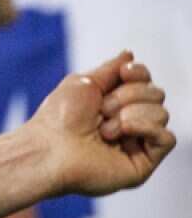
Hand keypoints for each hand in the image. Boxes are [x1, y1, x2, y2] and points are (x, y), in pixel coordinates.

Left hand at [27, 50, 175, 195]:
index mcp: (113, 102)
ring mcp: (136, 142)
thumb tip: (129, 55)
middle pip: (156, 94)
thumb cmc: (58, 117)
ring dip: (130, 114)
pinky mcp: (142, 162)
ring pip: (162, 113)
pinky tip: (124, 131)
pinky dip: (146, 128)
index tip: (124, 73)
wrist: (50, 148)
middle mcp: (128, 121)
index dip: (139, 73)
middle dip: (127, 95)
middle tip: (101, 109)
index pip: (145, 80)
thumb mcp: (84, 82)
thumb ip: (111, 69)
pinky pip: (167, 137)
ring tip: (104, 129)